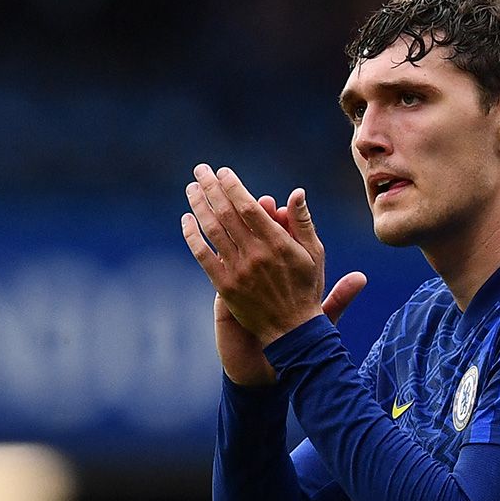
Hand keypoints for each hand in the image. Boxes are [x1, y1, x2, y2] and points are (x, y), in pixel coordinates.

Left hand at [181, 165, 366, 383]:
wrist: (291, 330)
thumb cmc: (305, 288)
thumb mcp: (313, 253)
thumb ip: (302, 222)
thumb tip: (296, 192)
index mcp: (277, 244)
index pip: (249, 207)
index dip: (233, 186)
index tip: (223, 172)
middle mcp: (255, 255)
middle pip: (226, 213)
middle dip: (211, 188)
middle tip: (201, 170)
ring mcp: (238, 271)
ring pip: (212, 230)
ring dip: (199, 206)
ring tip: (191, 188)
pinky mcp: (224, 286)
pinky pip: (203, 256)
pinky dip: (192, 236)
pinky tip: (186, 220)